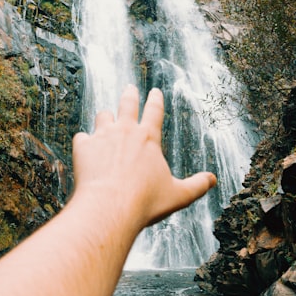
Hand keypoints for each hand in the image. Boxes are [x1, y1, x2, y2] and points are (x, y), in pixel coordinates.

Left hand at [71, 85, 215, 229]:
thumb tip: (213, 180)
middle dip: (130, 94)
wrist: (109, 207)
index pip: (154, 111)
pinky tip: (84, 146)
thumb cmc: (145, 202)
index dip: (155, 99)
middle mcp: (125, 131)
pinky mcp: (83, 147)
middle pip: (127, 104)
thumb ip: (197, 186)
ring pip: (103, 116)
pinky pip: (82, 137)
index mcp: (148, 138)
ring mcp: (102, 136)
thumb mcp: (178, 195)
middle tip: (130, 88)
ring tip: (106, 117)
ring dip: (106, 116)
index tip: (155, 91)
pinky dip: (84, 141)